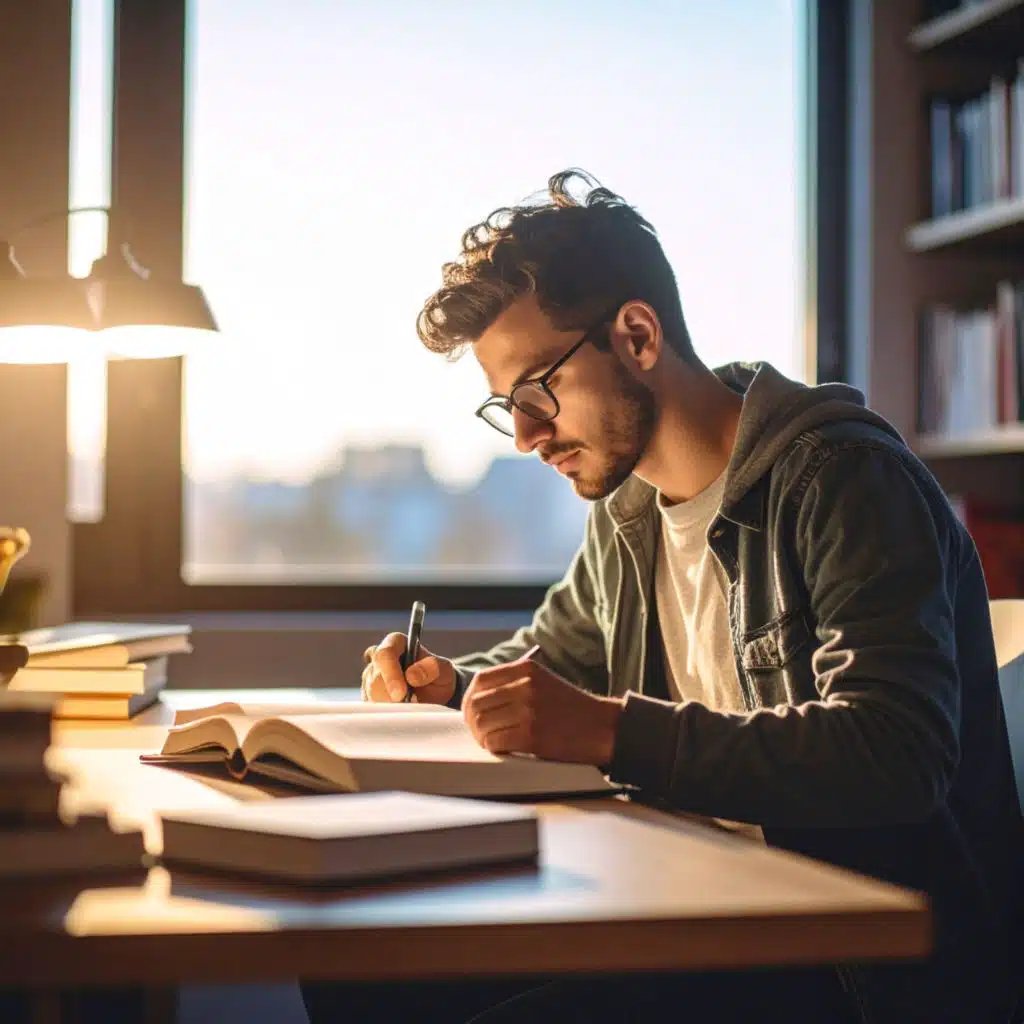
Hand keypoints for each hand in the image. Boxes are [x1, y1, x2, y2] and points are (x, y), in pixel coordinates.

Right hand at [361, 632, 455, 704]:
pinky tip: (400, 711)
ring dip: (389, 705)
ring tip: (409, 706)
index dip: (390, 674)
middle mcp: (379, 658)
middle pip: (374, 678)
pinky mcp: (370, 695)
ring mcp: (371, 677)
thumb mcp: (443, 669)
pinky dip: (386, 713)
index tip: (401, 693)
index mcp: (396, 643)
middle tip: (410, 704)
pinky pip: (372, 706)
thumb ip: (431, 668)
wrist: (436, 692)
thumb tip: (411, 675)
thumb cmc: (438, 675)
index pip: (385, 654)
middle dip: (390, 695)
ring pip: (371, 694)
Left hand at [462, 655, 622, 765]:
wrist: (602, 727)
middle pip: (477, 703)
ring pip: (482, 724)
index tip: (473, 712)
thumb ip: (514, 683)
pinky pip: (495, 742)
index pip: (480, 680)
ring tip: (492, 741)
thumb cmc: (571, 709)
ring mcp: (529, 710)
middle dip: (472, 721)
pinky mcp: (532, 735)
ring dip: (482, 737)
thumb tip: (477, 698)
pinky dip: (494, 748)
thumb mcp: (543, 681)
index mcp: (527, 669)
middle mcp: (526, 686)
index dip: (470, 699)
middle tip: (480, 732)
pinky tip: (503, 749)